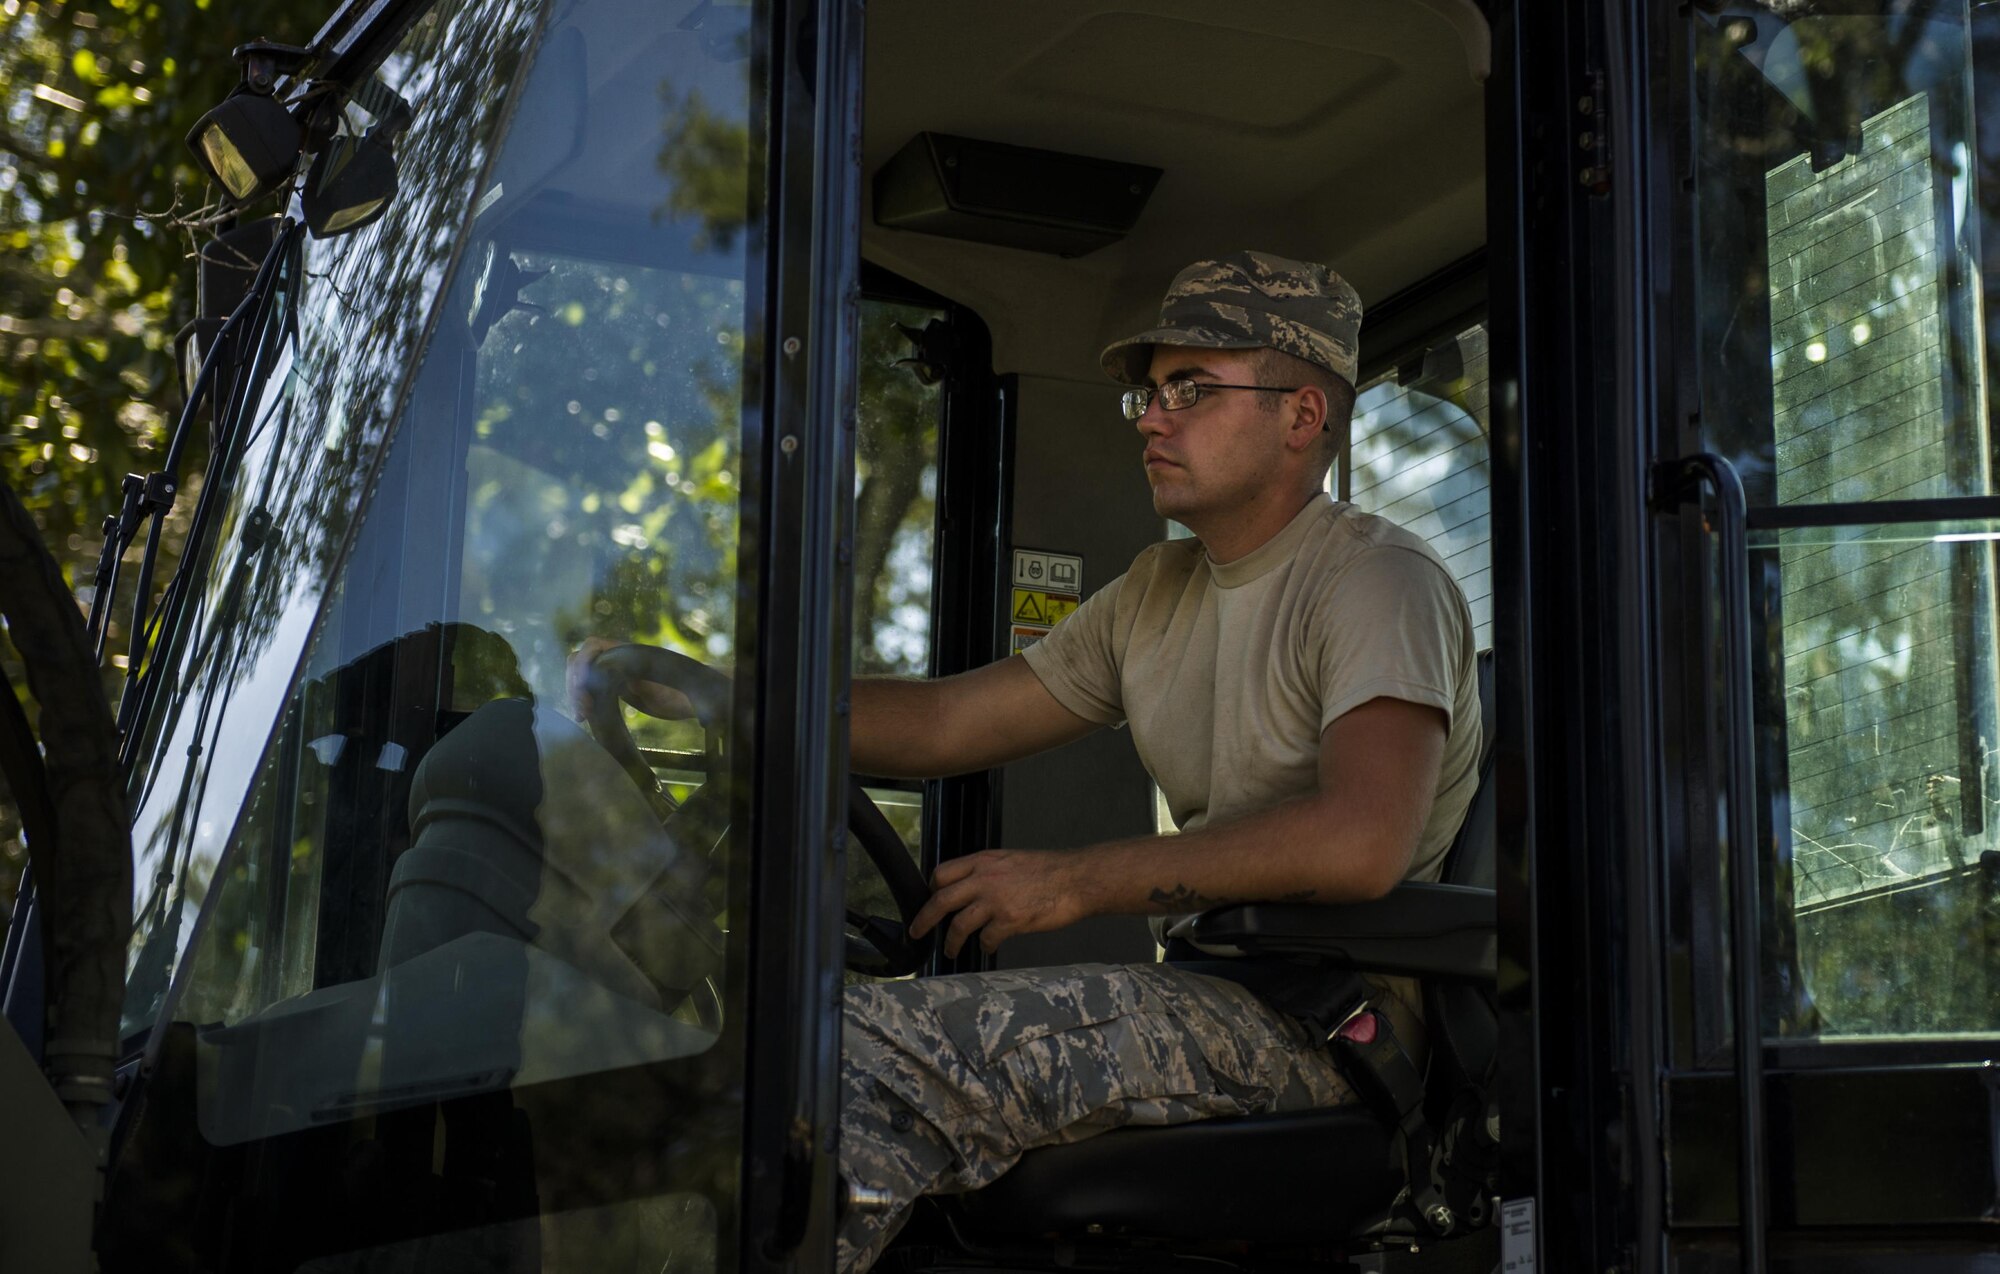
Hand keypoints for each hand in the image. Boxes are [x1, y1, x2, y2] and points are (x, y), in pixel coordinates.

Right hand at [566, 637, 697, 721]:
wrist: (694, 700)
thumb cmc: (683, 693)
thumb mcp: (663, 689)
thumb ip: (644, 683)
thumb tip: (628, 682)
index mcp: (626, 652)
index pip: (591, 647)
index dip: (581, 668)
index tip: (586, 697)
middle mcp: (618, 658)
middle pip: (581, 660)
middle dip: (575, 684)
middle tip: (581, 713)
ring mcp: (616, 672)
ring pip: (584, 674)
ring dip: (576, 692)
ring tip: (581, 717)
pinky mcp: (617, 687)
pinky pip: (592, 686)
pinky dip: (583, 698)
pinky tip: (585, 717)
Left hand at [908, 849, 1091, 956]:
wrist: (1076, 879)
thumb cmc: (1050, 870)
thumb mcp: (1011, 860)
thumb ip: (989, 872)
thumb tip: (974, 888)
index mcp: (983, 861)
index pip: (942, 873)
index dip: (932, 890)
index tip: (930, 901)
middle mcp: (985, 878)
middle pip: (941, 900)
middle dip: (924, 919)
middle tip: (917, 932)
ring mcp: (996, 900)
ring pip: (959, 924)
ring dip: (952, 941)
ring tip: (951, 950)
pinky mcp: (1010, 920)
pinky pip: (987, 939)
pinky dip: (985, 946)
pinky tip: (989, 947)